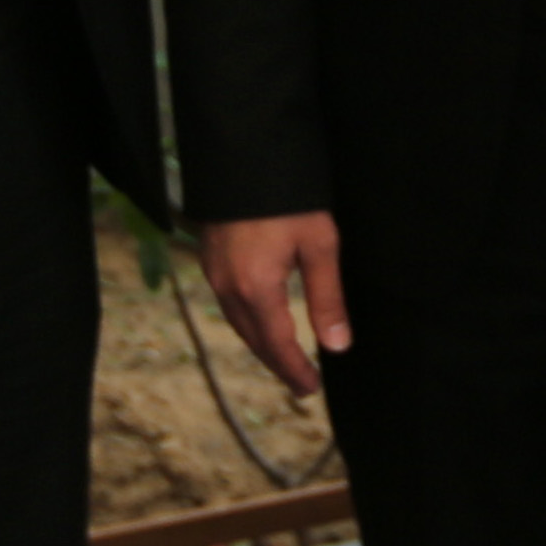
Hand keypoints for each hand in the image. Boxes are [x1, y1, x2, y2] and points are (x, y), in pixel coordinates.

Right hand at [200, 213, 352, 398]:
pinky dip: (248, 321)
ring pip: (238, 323)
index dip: (295, 371)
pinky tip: (261, 320)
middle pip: (254, 340)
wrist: (243, 155)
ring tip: (284, 358)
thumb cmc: (288, 197)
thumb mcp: (319, 245)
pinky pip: (228, 303)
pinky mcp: (209, 257)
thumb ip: (326, 298)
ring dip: (262, 344)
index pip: (277, 346)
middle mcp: (228, 287)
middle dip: (278, 363)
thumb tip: (337, 346)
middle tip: (301, 383)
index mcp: (256, 289)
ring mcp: (214, 272)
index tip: (310, 390)